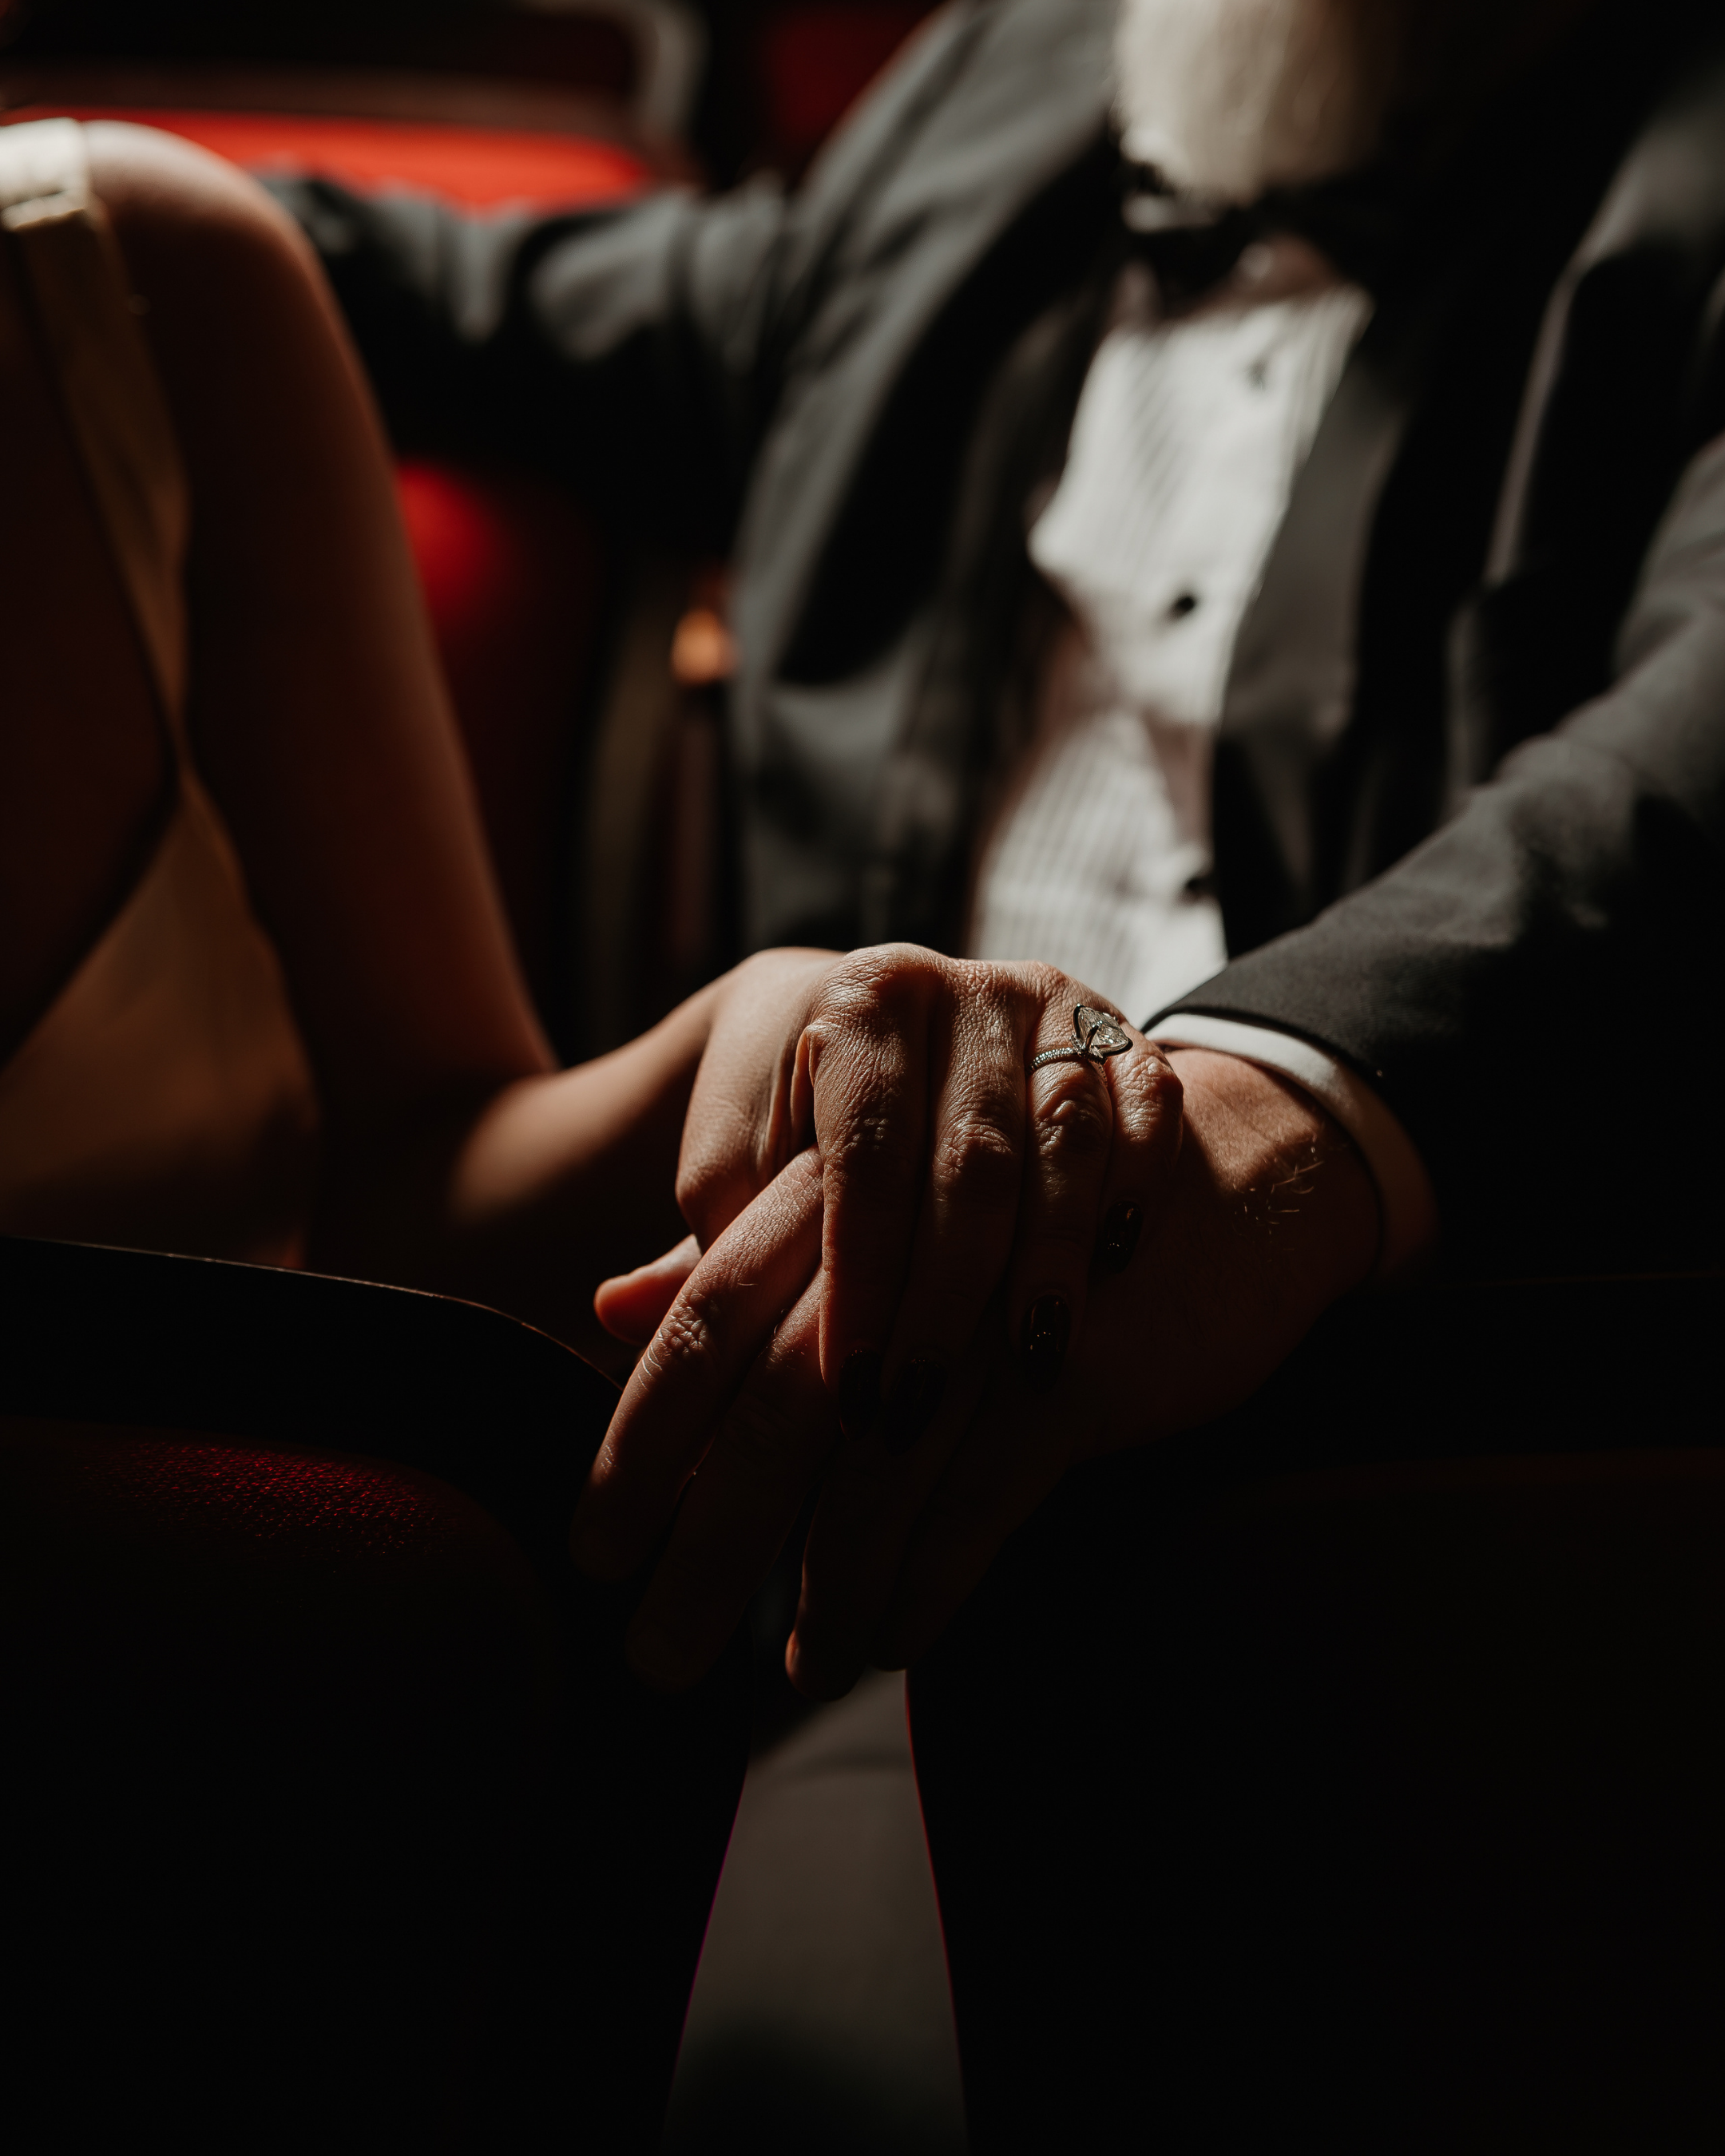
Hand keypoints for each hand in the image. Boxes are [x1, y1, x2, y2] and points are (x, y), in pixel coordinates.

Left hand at [578, 1034, 1377, 1695]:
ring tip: (790, 1665)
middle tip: (655, 1656)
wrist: (1240, 1159)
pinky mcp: (1093, 1341)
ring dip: (836, 1572)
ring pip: (890, 1453)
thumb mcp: (877, 1198)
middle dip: (717, 1538)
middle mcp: (905, 1214)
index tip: (594, 1553)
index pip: (708, 1312)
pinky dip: (940, 1568)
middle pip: (784, 1397)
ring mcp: (1002, 1282)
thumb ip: (743, 1251)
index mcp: (833, 1155)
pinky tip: (895, 1638)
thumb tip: (606, 1311)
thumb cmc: (1022, 1189)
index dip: (645, 1440)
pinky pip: (997, 1479)